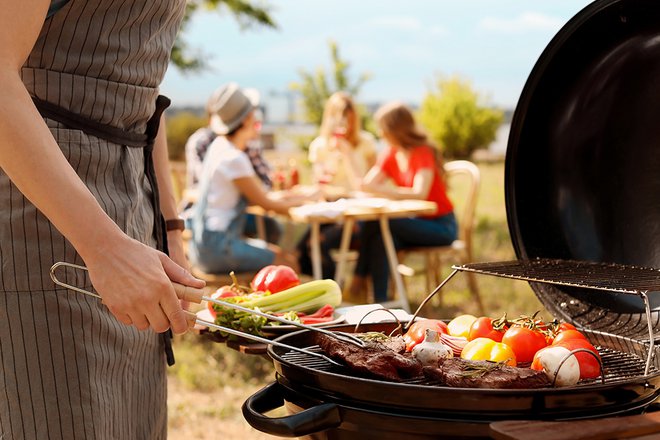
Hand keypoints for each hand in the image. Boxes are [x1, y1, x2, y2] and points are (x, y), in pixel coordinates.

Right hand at [84, 233, 204, 333]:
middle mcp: (148, 298)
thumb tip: (201, 285)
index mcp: (163, 287)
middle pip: (161, 326)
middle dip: (164, 322)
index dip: (181, 326)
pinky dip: (131, 316)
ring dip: (146, 319)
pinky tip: (130, 301)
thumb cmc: (137, 253)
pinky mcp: (115, 307)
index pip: (176, 317)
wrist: (106, 248)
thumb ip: (182, 275)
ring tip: (144, 303)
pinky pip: (128, 322)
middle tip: (161, 312)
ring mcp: (130, 304)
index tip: (181, 327)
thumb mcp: (162, 260)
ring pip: (144, 326)